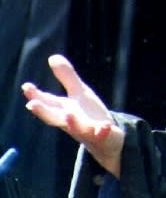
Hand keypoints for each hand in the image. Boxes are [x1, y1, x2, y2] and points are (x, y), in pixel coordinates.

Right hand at [22, 54, 124, 177]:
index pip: (48, 102)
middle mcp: (71, 121)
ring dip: (72, 122)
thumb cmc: (88, 115)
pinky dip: (102, 130)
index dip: (36, 96)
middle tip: (31, 105)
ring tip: (68, 114)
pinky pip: (102, 134)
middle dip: (44, 112)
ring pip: (77, 128)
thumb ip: (67, 77)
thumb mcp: (79, 93)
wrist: (107, 140)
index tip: (26, 87)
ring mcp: (86, 130)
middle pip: (55, 118)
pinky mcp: (102, 136)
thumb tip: (52, 57)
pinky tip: (104, 126)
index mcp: (64, 110)